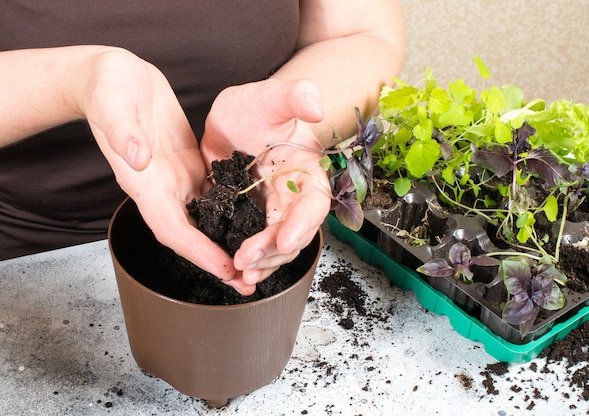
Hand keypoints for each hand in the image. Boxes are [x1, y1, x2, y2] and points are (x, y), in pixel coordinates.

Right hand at [73, 47, 253, 294]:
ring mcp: (177, 180)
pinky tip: (253, 225)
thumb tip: (137, 158)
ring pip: (204, 222)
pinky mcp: (190, 167)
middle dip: (217, 262)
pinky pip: (212, 198)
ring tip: (257, 264)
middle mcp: (162, 189)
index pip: (171, 228)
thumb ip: (122, 131)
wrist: (115, 76)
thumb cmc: (109, 87)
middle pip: (191, 237)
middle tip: (248, 285)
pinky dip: (230, 216)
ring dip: (227, 245)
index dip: (197, 252)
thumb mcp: (112, 101)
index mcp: (143, 182)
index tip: (225, 270)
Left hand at [201, 79, 331, 288]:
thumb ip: (294, 95)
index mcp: (307, 173)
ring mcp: (273, 212)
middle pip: (293, 233)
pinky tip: (236, 272)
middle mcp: (295, 198)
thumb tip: (316, 106)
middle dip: (273, 250)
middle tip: (248, 260)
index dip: (302, 224)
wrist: (233, 121)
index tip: (285, 240)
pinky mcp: (251, 219)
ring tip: (242, 272)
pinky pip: (254, 246)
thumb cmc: (257, 107)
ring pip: (275, 246)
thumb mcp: (270, 97)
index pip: (312, 203)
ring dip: (262, 262)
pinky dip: (249, 261)